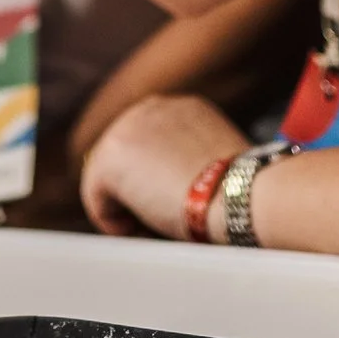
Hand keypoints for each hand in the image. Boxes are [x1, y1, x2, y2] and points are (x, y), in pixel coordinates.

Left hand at [79, 95, 248, 240]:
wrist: (239, 195)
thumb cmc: (241, 193)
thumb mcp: (218, 164)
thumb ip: (191, 163)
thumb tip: (173, 188)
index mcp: (181, 108)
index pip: (149, 146)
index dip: (157, 182)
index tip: (177, 205)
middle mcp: (151, 108)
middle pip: (125, 161)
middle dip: (139, 194)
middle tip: (163, 222)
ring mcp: (126, 129)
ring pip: (109, 181)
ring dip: (130, 209)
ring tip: (159, 227)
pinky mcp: (109, 158)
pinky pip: (97, 201)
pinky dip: (116, 224)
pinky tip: (147, 229)